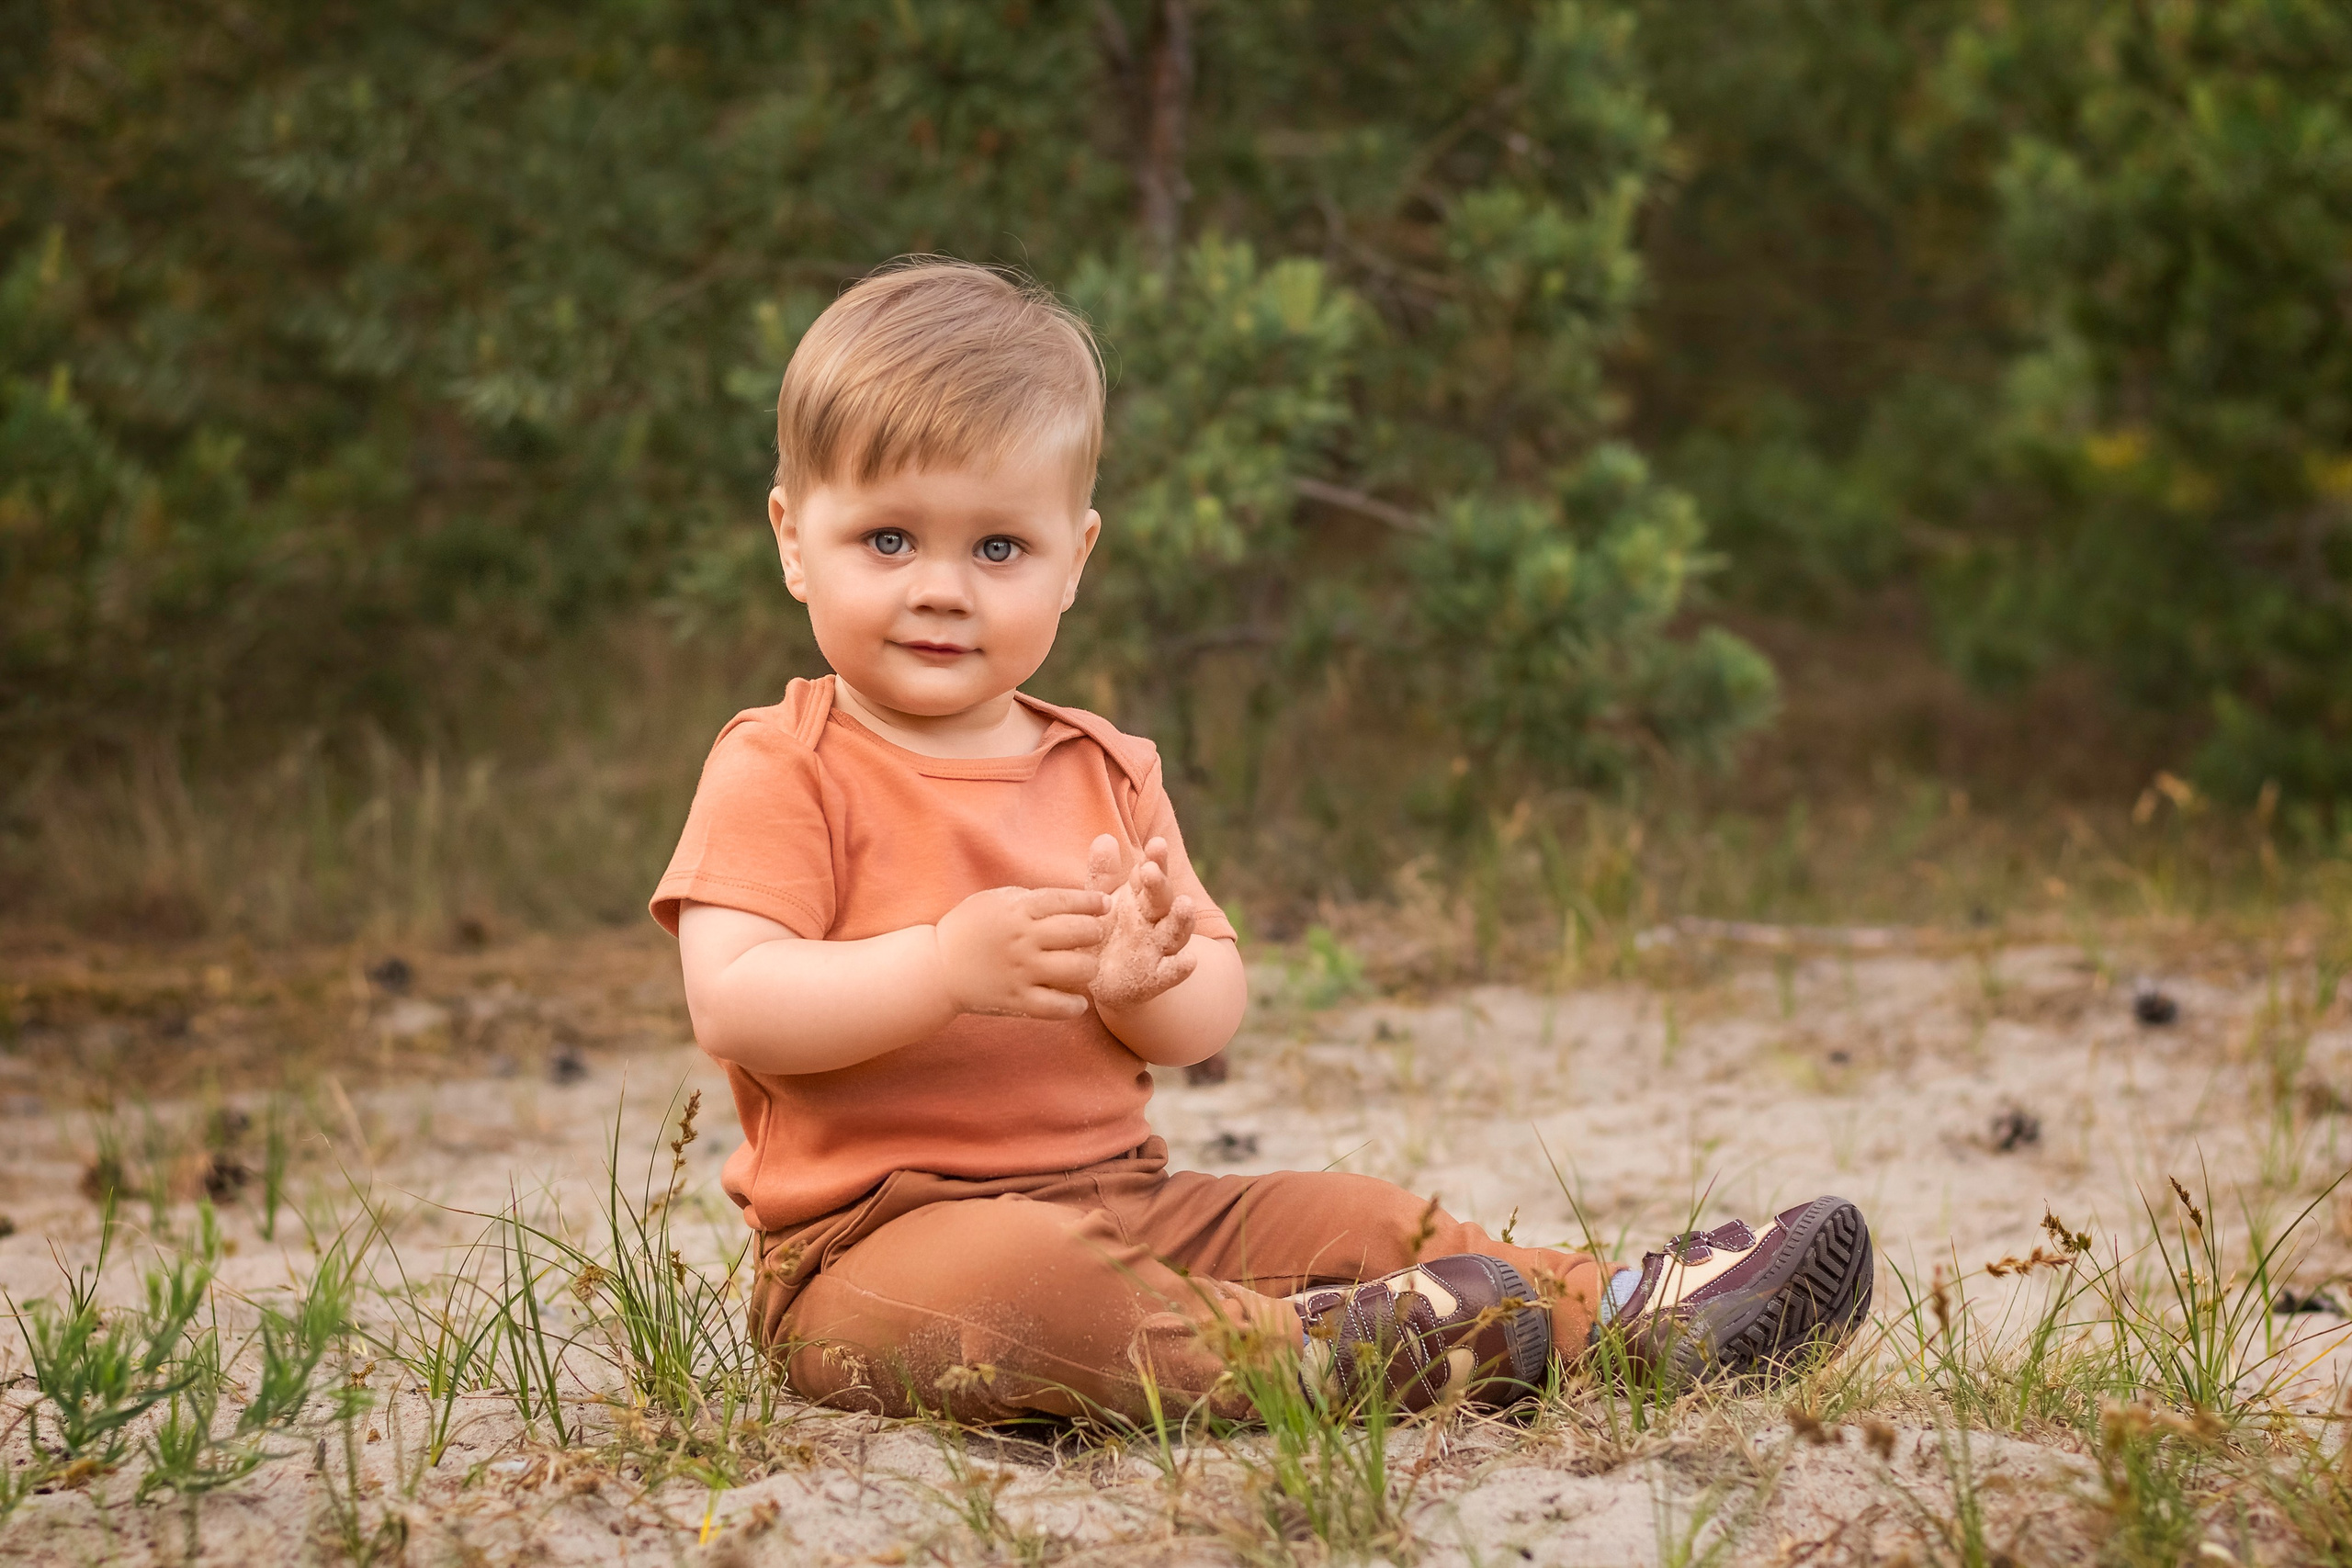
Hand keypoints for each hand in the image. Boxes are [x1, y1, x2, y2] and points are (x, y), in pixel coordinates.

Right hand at [934, 886, 1108, 1019]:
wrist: (937, 967)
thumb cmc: (970, 928)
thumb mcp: (996, 900)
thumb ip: (1031, 899)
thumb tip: (1073, 899)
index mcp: (1018, 910)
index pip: (1067, 900)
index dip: (1092, 902)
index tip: (1105, 904)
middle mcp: (1023, 939)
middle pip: (1081, 932)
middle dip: (1096, 932)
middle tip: (1094, 936)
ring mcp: (1021, 971)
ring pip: (1078, 969)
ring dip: (1089, 967)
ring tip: (1084, 967)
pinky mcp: (1017, 1000)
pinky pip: (1058, 1007)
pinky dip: (1074, 1005)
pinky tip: (1077, 1001)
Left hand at [1086, 834, 1199, 1011]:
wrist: (1102, 980)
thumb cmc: (1104, 931)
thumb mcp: (1100, 901)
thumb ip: (1102, 875)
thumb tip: (1104, 839)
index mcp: (1141, 898)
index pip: (1151, 874)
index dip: (1156, 859)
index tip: (1155, 844)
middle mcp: (1155, 920)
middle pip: (1162, 899)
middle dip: (1160, 885)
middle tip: (1152, 870)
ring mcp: (1159, 949)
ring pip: (1175, 932)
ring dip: (1181, 920)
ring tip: (1184, 905)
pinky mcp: (1156, 978)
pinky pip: (1170, 973)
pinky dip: (1180, 968)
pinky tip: (1190, 961)